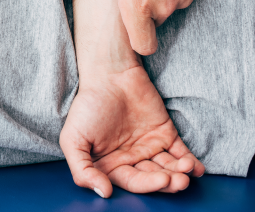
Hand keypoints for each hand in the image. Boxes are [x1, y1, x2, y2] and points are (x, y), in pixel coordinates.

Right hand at [60, 65, 204, 197]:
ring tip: (186, 170)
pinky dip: (191, 162)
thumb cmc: (87, 106)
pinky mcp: (165, 134)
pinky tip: (196, 168)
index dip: (146, 185)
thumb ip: (82, 170)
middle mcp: (131, 159)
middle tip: (178, 180)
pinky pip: (180, 153)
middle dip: (167, 182)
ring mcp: (149, 147)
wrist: (109, 75)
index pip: (131, 182)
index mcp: (109, 164)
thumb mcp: (72, 139)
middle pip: (152, 178)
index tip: (160, 180)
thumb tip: (104, 192)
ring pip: (168, 168)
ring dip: (180, 173)